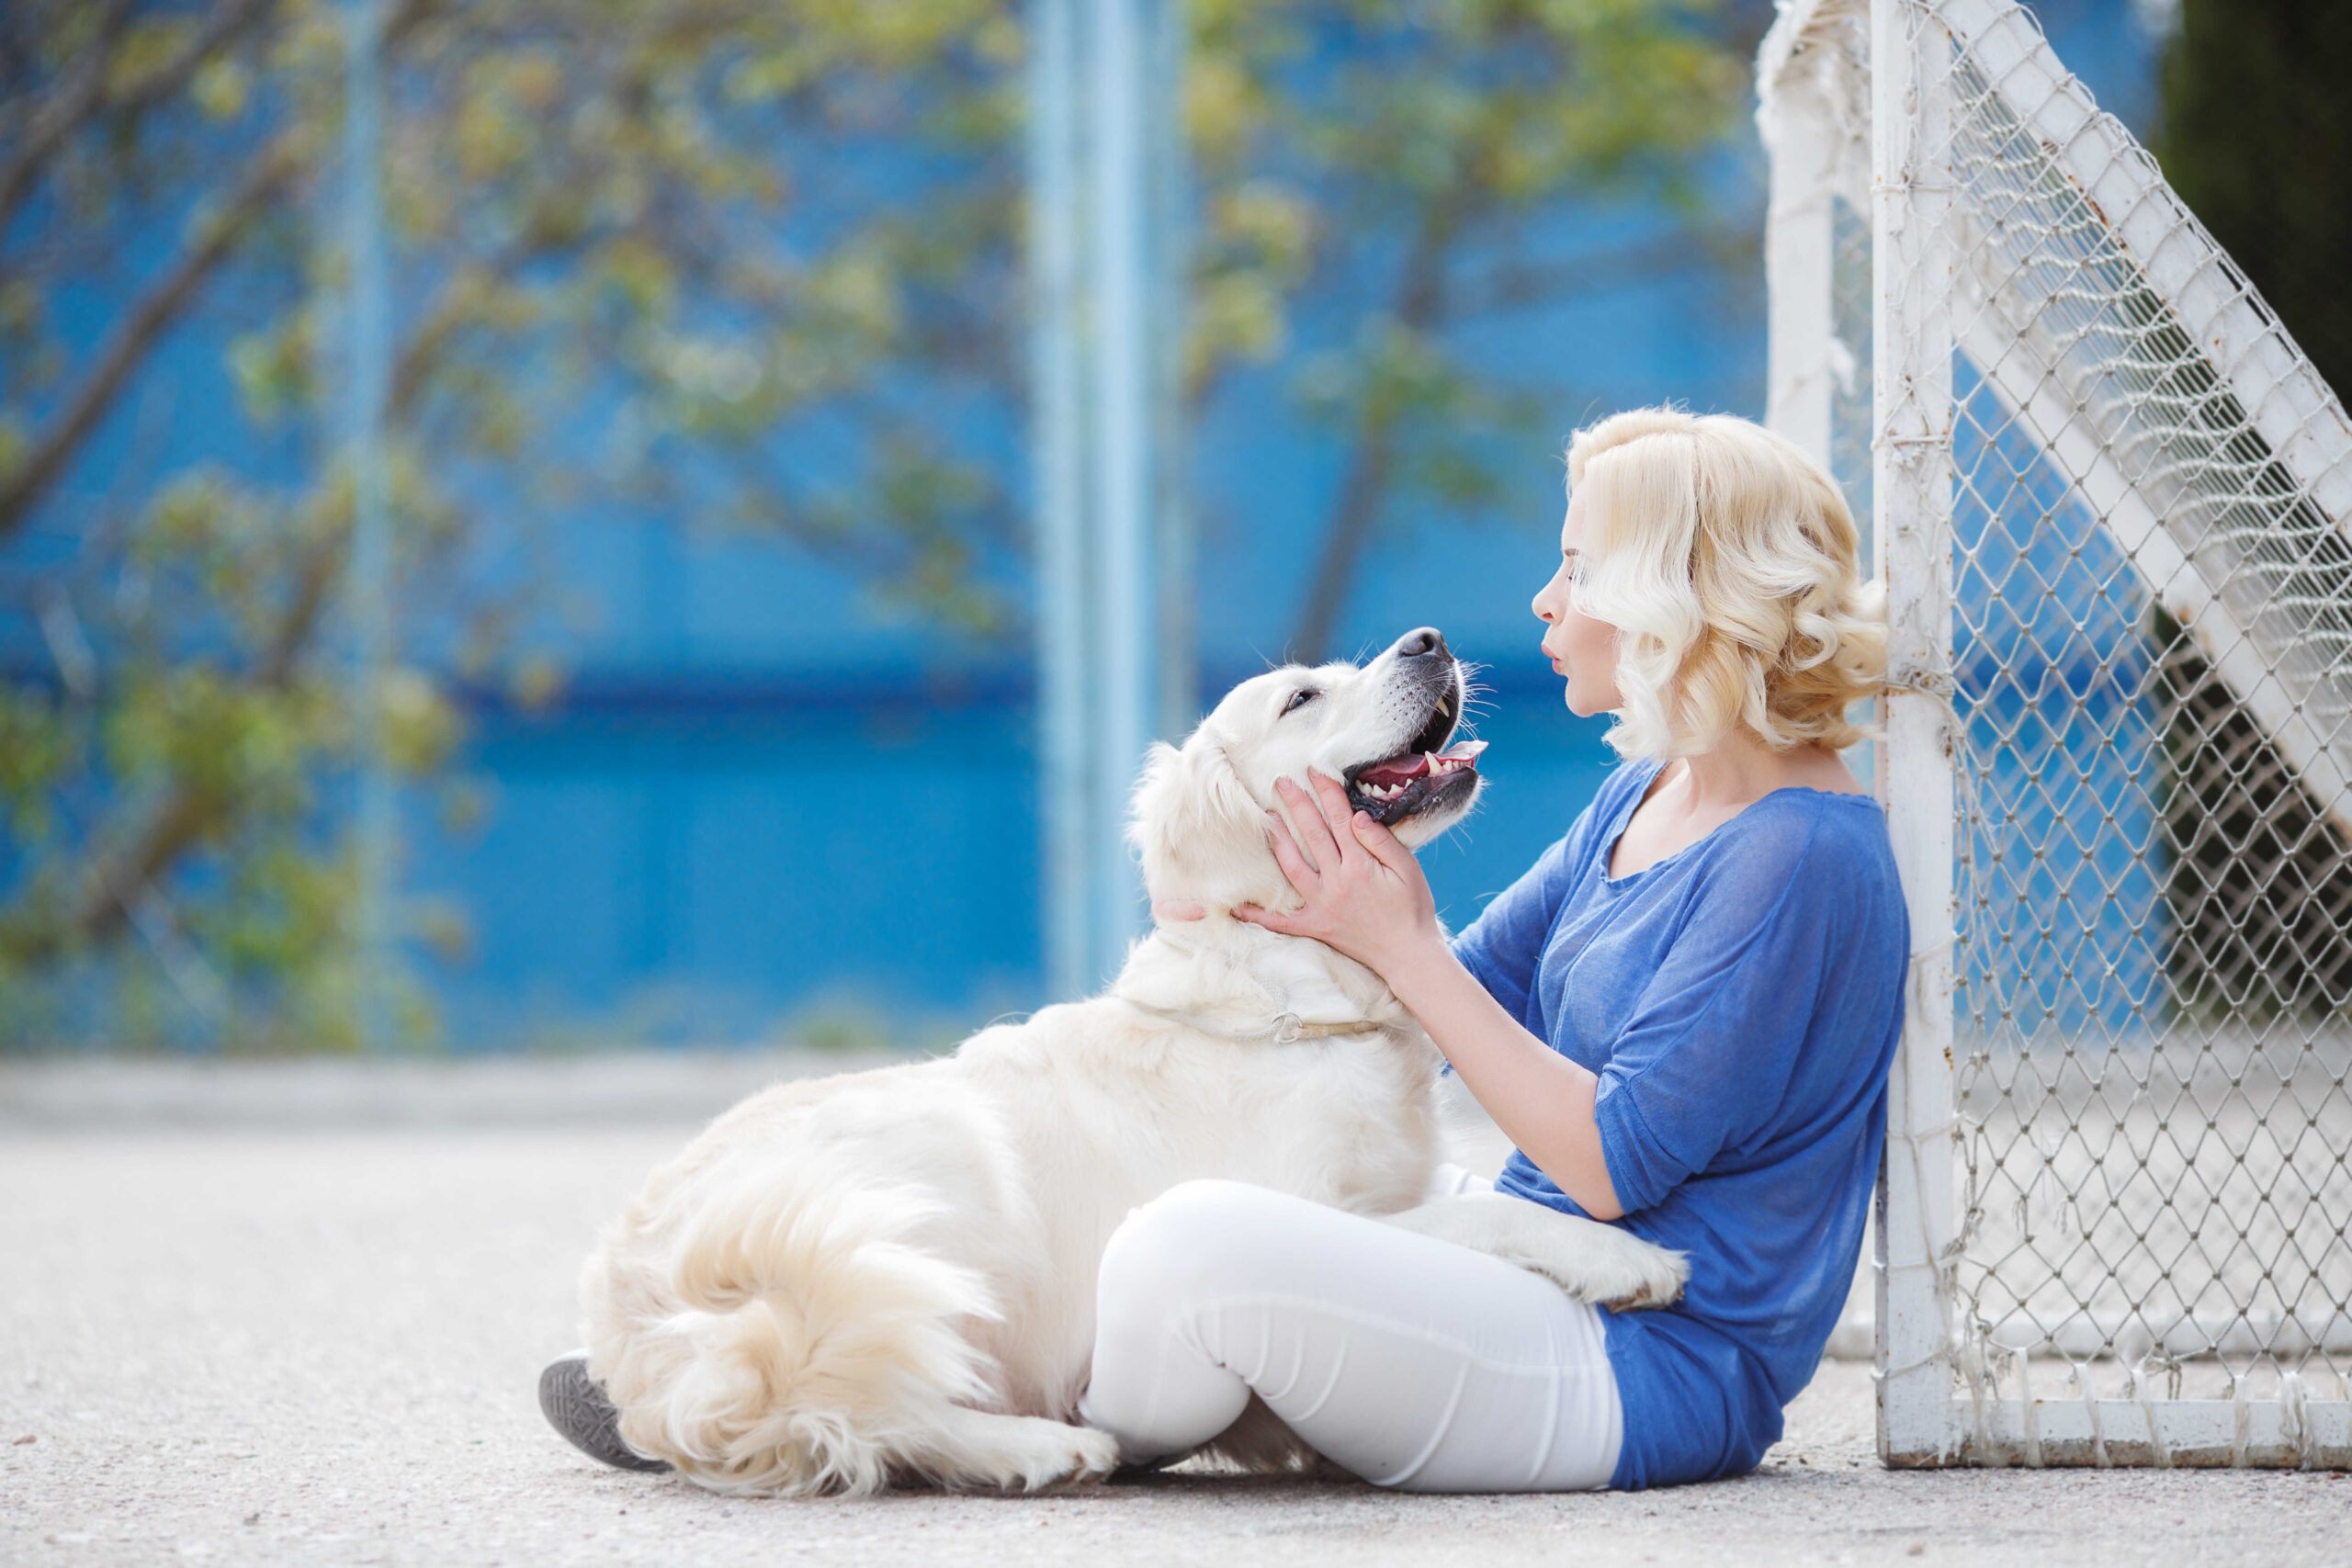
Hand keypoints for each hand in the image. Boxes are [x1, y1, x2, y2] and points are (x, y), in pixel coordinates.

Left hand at [1235, 770, 1443, 975]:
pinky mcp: (1315, 927)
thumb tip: (1355, 817)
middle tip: (1281, 781)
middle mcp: (1337, 883)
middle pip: (1312, 835)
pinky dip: (1258, 915)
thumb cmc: (1412, 908)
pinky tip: (1237, 906)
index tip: (1315, 771)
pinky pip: (1281, 922)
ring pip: (1292, 868)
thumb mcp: (1408, 869)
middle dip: (1296, 805)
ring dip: (1278, 841)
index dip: (1326, 792)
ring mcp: (1322, 906)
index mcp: (1361, 866)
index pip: (1339, 820)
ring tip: (1267, 817)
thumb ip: (1381, 841)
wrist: (1408, 954)